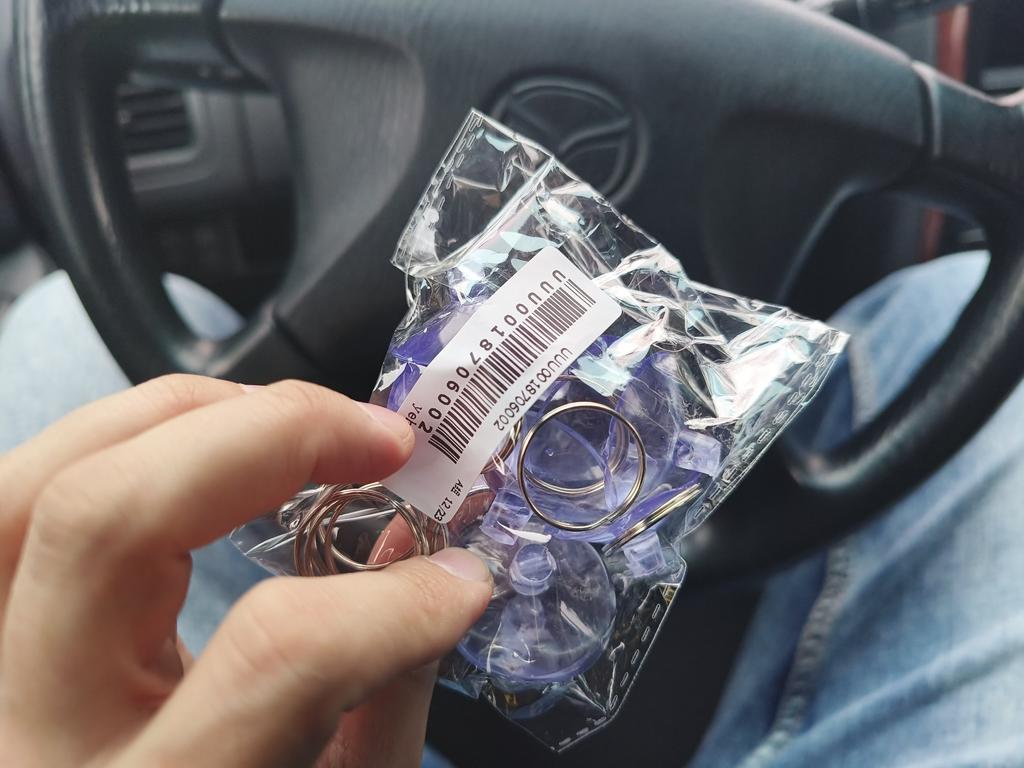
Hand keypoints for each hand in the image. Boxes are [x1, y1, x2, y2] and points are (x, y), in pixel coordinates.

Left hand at [0, 376, 491, 766]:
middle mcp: (35, 733)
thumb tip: (433, 565)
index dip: (388, 602)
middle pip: (110, 519)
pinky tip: (206, 444)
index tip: (456, 577)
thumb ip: (382, 695)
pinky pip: (15, 496)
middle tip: (376, 439)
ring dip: (184, 415)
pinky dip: (124, 441)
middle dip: (270, 436)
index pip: (270, 658)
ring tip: (291, 420)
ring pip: (33, 483)